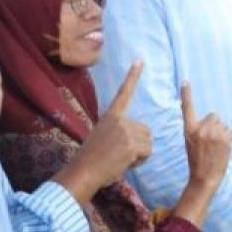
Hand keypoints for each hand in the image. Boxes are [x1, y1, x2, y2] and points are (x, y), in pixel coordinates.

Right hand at [56, 62, 152, 202]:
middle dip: (139, 144)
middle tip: (121, 154)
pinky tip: (125, 163)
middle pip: (146, 130)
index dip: (133, 76)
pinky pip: (147, 152)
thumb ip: (117, 132)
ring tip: (121, 159)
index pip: (124, 93)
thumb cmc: (90, 159)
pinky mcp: (132, 144)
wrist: (83, 172)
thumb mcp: (101, 137)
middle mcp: (120, 120)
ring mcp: (126, 131)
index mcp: (110, 116)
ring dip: (140, 153)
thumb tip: (133, 139)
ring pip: (148, 143)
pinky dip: (140, 161)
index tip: (140, 60)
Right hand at [181, 82, 231, 189]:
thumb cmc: (197, 160)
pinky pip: (230, 132)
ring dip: (222, 133)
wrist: (204, 177)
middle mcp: (201, 129)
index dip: (186, 94)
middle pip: (214, 116)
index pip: (187, 108)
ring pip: (223, 124)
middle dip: (214, 125)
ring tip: (215, 147)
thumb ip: (199, 129)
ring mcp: (214, 133)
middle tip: (210, 142)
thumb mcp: (191, 142)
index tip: (185, 82)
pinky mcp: (225, 138)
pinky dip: (229, 139)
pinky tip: (222, 149)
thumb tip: (214, 117)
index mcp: (189, 130)